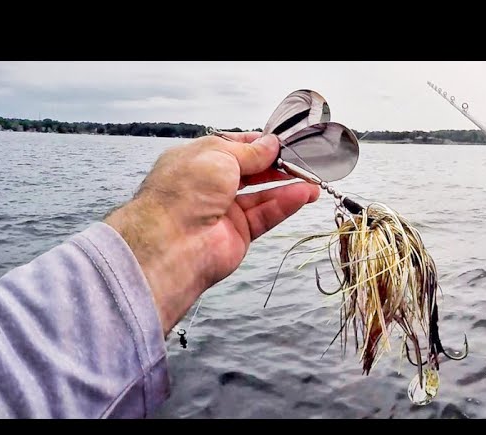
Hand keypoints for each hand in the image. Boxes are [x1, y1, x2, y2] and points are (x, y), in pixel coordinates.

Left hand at [105, 132, 320, 335]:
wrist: (172, 242)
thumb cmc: (186, 190)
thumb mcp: (219, 155)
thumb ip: (250, 152)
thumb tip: (271, 144)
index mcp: (197, 161)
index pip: (232, 148)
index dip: (257, 144)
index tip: (282, 141)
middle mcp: (209, 186)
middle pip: (250, 173)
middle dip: (276, 165)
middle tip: (302, 160)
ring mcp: (224, 211)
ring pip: (262, 196)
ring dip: (287, 186)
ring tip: (313, 180)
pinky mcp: (238, 234)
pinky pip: (266, 215)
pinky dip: (285, 204)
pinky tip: (305, 195)